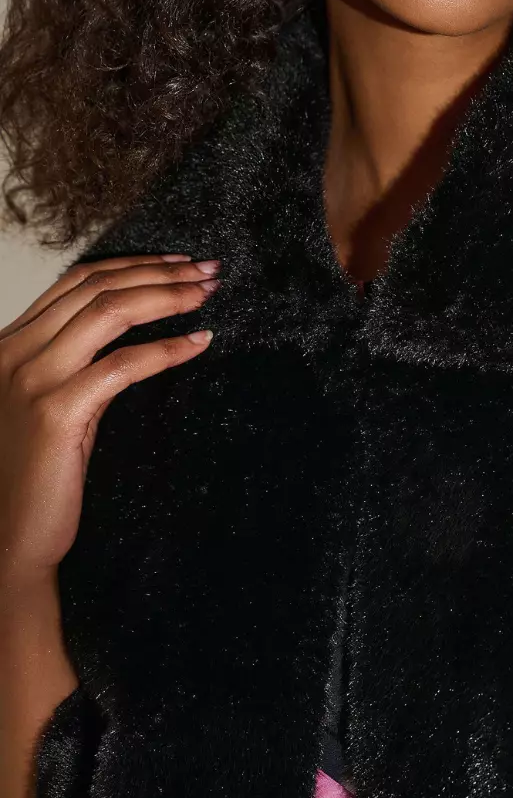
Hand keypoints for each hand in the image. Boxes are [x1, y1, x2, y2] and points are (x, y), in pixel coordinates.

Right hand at [0, 255, 219, 590]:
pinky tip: (199, 341)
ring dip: (167, 296)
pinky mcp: (55, 412)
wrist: (9, 536)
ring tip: (208, 293)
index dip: (134, 264)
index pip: (78, 279)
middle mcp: (15, 352)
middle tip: (208, 269)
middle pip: (98, 287)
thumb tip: (133, 319)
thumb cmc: (37, 473)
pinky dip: (167, 348)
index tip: (179, 262)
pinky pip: (123, 365)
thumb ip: (75, 359)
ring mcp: (32, 380)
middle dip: (160, 272)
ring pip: (110, 312)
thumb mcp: (51, 399)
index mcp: (12, 343)